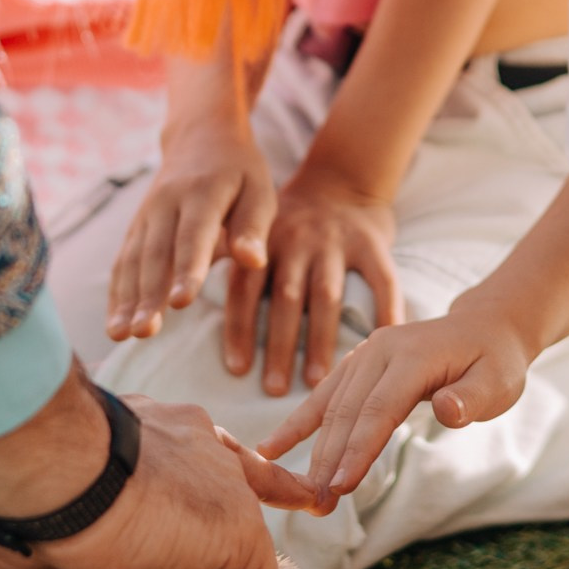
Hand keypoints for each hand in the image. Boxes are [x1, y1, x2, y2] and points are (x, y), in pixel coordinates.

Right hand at [109, 126, 275, 340]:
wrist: (201, 135)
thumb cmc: (240, 171)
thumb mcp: (259, 189)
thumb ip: (254, 226)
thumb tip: (253, 262)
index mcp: (203, 192)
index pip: (194, 235)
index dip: (187, 269)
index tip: (182, 302)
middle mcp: (167, 202)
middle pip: (156, 254)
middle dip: (148, 295)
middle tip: (145, 331)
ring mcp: (146, 214)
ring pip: (133, 260)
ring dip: (126, 300)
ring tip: (123, 335)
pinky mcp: (135, 226)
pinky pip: (122, 262)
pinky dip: (116, 294)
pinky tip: (116, 324)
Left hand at [226, 164, 403, 397]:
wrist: (341, 179)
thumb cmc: (290, 220)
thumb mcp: (255, 229)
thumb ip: (230, 259)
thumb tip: (182, 294)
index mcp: (262, 242)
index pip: (245, 289)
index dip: (239, 329)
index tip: (237, 370)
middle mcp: (296, 241)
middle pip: (284, 299)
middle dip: (276, 346)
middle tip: (272, 390)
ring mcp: (335, 242)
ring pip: (326, 297)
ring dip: (319, 342)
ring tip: (315, 382)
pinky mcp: (371, 243)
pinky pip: (381, 279)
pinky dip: (385, 310)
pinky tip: (384, 341)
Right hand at [258, 303, 533, 505]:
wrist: (484, 327)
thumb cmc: (494, 361)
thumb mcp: (499, 381)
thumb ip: (472, 398)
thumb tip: (447, 411)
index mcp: (413, 354)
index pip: (380, 407)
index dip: (359, 448)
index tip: (341, 486)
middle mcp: (381, 349)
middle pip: (348, 410)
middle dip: (330, 459)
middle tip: (317, 504)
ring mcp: (366, 354)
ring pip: (332, 406)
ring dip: (314, 449)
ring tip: (301, 491)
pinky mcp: (357, 365)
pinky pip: (324, 396)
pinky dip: (299, 424)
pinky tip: (271, 449)